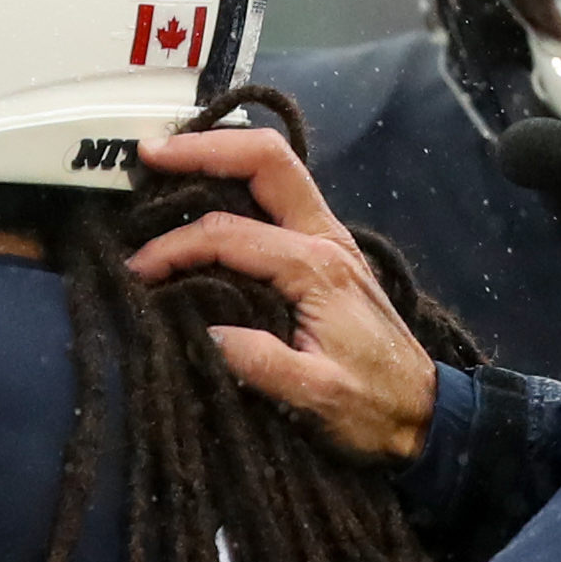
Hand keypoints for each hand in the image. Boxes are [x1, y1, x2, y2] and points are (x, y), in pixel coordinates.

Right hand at [128, 125, 438, 464]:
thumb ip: (262, 363)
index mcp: (317, 268)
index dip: (175, 247)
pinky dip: (236, 181)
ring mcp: (328, 238)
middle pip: (267, 160)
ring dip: (221, 156)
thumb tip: (204, 332)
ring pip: (274, 169)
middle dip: (204, 148)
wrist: (423, 413)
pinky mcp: (323, 250)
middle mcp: (325, 237)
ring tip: (166, 163)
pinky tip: (203, 193)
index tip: (136, 271)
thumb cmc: (372, 407)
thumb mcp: (318, 397)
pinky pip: (277, 196)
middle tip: (148, 154)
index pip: (229, 234)